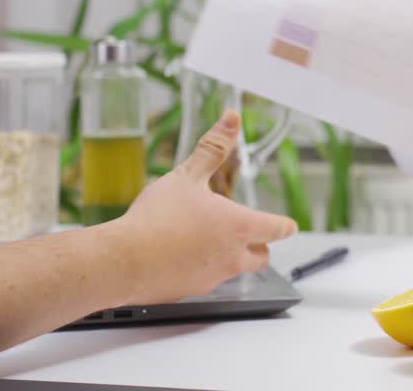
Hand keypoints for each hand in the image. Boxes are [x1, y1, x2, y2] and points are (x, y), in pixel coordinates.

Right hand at [116, 110, 297, 303]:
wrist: (123, 261)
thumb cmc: (157, 218)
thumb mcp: (188, 174)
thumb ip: (213, 148)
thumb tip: (232, 120)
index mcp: (239, 227)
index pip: (277, 229)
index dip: (285, 225)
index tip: (289, 225)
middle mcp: (232, 257)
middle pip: (262, 257)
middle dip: (261, 246)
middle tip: (251, 236)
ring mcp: (212, 278)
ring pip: (233, 270)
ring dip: (229, 257)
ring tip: (207, 240)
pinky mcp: (189, 292)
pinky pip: (204, 281)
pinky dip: (200, 269)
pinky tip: (179, 256)